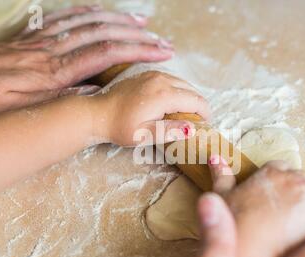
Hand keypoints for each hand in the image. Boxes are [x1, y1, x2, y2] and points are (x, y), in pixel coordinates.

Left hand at [0, 5, 173, 120]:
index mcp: (54, 71)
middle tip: (162, 40)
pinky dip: (88, 12)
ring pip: (87, 21)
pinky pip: (65, 17)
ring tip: (142, 21)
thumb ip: (60, 98)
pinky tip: (100, 12)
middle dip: (137, 35)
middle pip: (103, 33)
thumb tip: (96, 92)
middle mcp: (51, 50)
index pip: (106, 54)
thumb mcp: (23, 109)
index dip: (138, 51)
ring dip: (118, 20)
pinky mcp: (30, 36)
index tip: (161, 52)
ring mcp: (41, 39)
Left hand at [91, 71, 210, 145]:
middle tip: (198, 122)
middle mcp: (161, 79)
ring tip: (187, 114)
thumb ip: (170, 130)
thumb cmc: (121, 127)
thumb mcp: (146, 135)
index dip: (205, 113)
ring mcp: (153, 75)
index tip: (207, 125)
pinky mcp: (147, 75)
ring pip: (182, 83)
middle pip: (191, 90)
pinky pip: (171, 80)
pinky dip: (178, 90)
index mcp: (163, 94)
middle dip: (198, 105)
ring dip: (189, 97)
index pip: (196, 100)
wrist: (98, 114)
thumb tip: (192, 128)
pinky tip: (173, 103)